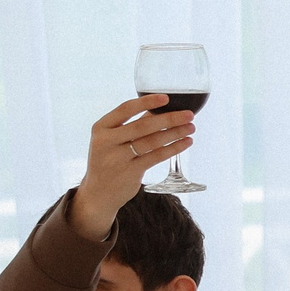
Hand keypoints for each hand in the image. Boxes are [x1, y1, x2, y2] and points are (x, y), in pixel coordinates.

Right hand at [68, 94, 192, 241]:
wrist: (98, 192)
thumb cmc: (109, 159)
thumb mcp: (111, 139)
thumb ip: (132, 125)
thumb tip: (160, 109)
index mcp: (101, 128)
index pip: (125, 109)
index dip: (146, 102)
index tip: (166, 98)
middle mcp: (106, 141)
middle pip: (143, 126)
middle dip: (170, 119)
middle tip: (189, 114)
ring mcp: (117, 158)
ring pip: (152, 141)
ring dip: (175, 133)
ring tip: (191, 128)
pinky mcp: (130, 172)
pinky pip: (156, 157)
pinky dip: (173, 148)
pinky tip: (185, 142)